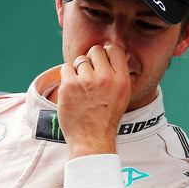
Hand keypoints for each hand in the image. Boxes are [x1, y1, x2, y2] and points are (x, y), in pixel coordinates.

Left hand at [58, 44, 130, 158]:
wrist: (92, 138)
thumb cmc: (106, 117)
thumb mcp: (122, 95)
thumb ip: (118, 73)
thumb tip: (112, 51)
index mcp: (122, 79)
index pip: (114, 49)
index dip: (107, 53)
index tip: (102, 62)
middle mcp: (106, 78)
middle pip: (96, 50)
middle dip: (91, 60)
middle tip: (90, 76)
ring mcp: (87, 81)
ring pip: (80, 60)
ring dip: (79, 70)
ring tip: (82, 87)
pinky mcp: (70, 85)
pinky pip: (66, 68)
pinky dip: (67, 76)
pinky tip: (72, 90)